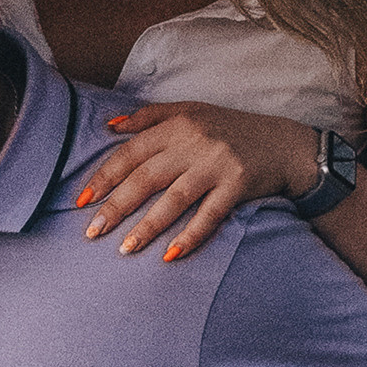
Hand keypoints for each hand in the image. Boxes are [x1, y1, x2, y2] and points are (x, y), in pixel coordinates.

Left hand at [73, 104, 319, 258]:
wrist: (285, 144)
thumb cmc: (231, 130)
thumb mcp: (192, 111)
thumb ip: (149, 117)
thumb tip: (108, 126)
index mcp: (178, 124)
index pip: (131, 152)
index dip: (104, 177)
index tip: (81, 200)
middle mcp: (195, 142)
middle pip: (146, 177)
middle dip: (116, 206)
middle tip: (92, 231)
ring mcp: (217, 164)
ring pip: (174, 199)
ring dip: (147, 226)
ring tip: (125, 249)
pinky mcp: (238, 185)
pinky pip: (209, 216)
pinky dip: (190, 236)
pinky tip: (170, 255)